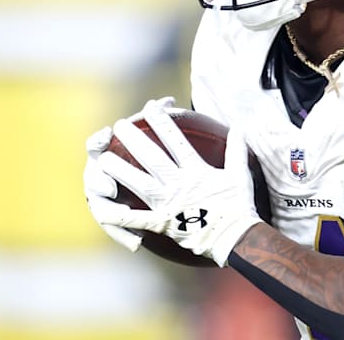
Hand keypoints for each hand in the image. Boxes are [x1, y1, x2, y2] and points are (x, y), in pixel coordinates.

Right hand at [83, 96, 176, 251]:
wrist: (137, 180)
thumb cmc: (140, 153)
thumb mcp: (148, 135)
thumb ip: (155, 119)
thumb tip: (167, 100)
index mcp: (104, 153)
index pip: (95, 144)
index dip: (98, 141)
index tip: (106, 136)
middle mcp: (98, 175)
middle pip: (94, 179)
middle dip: (100, 182)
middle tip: (112, 186)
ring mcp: (102, 199)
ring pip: (100, 207)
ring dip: (110, 213)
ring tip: (124, 221)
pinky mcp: (112, 218)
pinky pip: (115, 229)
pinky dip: (124, 235)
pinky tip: (137, 243)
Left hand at [87, 101, 261, 265]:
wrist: (236, 237)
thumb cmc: (238, 206)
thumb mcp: (240, 175)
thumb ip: (236, 150)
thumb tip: (240, 127)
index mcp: (196, 171)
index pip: (176, 141)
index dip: (162, 122)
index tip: (150, 107)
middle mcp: (180, 184)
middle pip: (152, 158)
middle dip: (134, 139)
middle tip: (119, 125)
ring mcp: (170, 204)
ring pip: (140, 183)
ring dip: (121, 171)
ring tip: (104, 159)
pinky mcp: (163, 223)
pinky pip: (138, 220)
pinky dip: (120, 217)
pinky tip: (102, 212)